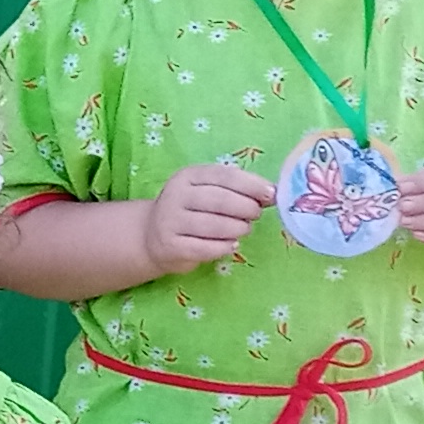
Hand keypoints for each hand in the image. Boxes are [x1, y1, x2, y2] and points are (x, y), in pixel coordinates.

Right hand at [140, 162, 271, 274]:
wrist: (152, 236)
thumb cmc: (190, 210)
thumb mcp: (207, 192)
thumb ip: (236, 190)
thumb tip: (271, 194)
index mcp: (188, 176)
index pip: (224, 176)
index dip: (251, 185)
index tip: (271, 194)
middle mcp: (176, 195)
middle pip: (220, 200)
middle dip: (246, 208)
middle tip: (256, 215)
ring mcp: (170, 221)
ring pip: (213, 225)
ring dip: (237, 228)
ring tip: (244, 229)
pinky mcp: (170, 246)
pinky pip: (205, 248)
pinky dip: (224, 247)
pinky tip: (231, 245)